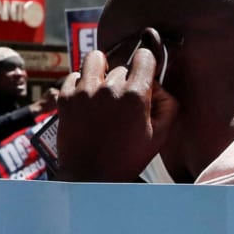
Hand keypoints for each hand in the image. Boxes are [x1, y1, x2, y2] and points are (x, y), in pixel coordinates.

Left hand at [54, 41, 180, 181]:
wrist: (90, 178)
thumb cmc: (126, 159)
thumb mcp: (159, 137)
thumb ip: (168, 105)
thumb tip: (158, 86)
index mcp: (135, 96)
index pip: (145, 56)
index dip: (146, 64)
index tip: (144, 73)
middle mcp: (109, 88)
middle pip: (122, 66)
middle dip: (125, 79)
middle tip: (123, 101)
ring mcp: (84, 91)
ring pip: (95, 59)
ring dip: (101, 68)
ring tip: (102, 85)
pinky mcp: (66, 98)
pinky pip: (74, 75)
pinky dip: (81, 82)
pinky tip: (87, 98)